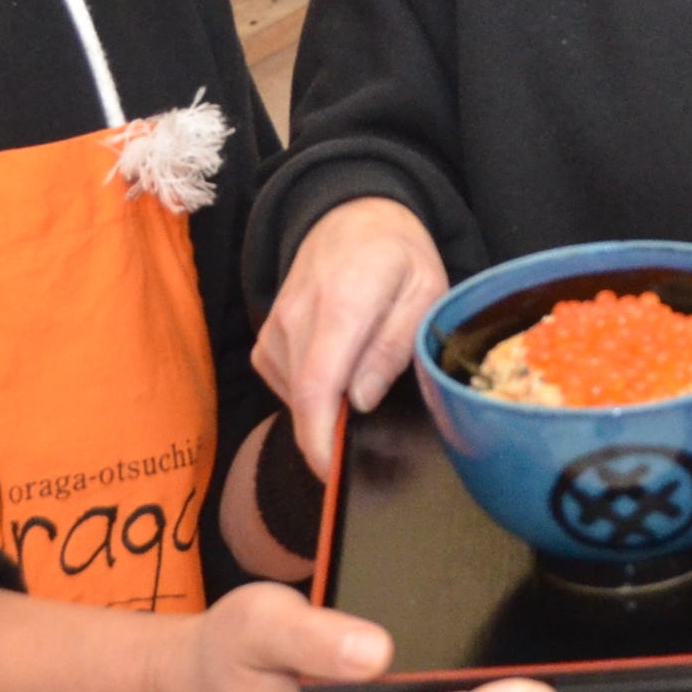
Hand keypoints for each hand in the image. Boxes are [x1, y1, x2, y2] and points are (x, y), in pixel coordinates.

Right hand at [256, 197, 445, 478]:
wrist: (352, 215)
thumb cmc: (398, 256)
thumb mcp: (425, 291)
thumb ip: (395, 345)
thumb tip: (359, 401)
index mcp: (344, 302)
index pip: (318, 385)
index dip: (320, 440)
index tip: (334, 475)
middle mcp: (297, 316)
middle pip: (304, 399)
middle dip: (333, 433)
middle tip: (373, 438)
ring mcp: (275, 328)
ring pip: (295, 396)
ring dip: (328, 406)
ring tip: (364, 374)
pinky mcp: (266, 339)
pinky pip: (285, 385)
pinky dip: (312, 392)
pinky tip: (339, 368)